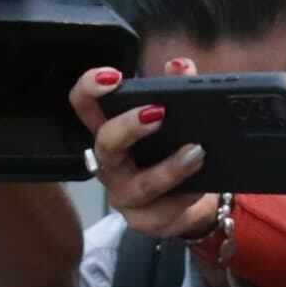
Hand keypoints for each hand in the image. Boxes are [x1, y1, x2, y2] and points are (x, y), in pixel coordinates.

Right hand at [74, 60, 226, 245]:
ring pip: (137, 186)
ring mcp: (124, 195)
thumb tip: (180, 65)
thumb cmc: (175, 150)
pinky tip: (201, 186)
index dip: (90, 88)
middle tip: (158, 113)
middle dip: (128, 127)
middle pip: (105, 144)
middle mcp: (111, 164)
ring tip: (196, 152)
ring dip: (168, 169)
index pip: (84, 105)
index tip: (114, 76)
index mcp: (111, 130)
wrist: (196, 198)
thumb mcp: (180, 116)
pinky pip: (162, 213)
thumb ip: (180, 87)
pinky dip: (184, 198)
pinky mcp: (145, 221)